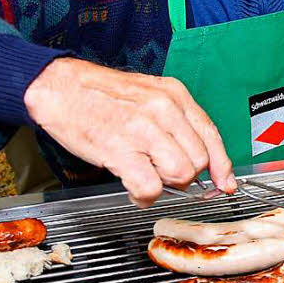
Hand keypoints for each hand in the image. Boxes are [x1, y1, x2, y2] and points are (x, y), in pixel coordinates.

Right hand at [24, 58, 234, 206]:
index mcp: (175, 94)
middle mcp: (164, 109)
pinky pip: (149, 187)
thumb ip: (175, 122)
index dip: (222, 165)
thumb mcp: (148, 95)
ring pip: (181, 174)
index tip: (224, 183)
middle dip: (185, 176)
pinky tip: (134, 189)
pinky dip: (144, 196)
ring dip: (165, 185)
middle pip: (199, 160)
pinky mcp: (121, 149)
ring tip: (146, 177)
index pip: (211, 135)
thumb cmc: (101, 94)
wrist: (59, 86)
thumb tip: (198, 157)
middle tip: (161, 172)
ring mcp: (144, 128)